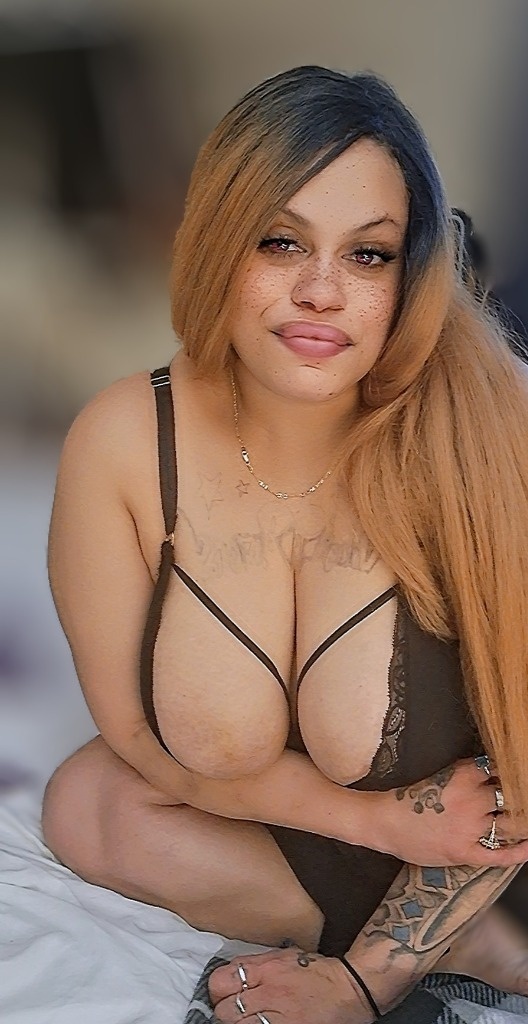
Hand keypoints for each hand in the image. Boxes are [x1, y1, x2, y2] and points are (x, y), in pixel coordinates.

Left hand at [209, 947, 371, 1023]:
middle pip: (224, 1009)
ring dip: (238, 1023)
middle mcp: (268, 991)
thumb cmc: (319, 972)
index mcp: (266, 968)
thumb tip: (232, 972)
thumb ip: (257, 964)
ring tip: (248, 1018)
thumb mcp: (285, 956)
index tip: (222, 992)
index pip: (221, 980)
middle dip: (225, 1010)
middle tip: (233, 1009)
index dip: (217, 989)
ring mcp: (277, 1017)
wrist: (350, 988)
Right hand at [373, 757, 527, 866]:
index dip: (511, 774)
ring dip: (519, 820)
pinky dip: (518, 852)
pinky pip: (500, 854)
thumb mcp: (441, 776)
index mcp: (464, 776)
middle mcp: (471, 800)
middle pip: (510, 796)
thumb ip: (466, 774)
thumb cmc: (410, 799)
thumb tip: (490, 773)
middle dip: (518, 797)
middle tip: (522, 799)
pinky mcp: (465, 851)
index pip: (500, 771)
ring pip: (510, 823)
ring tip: (523, 817)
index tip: (518, 776)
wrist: (386, 822)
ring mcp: (470, 828)